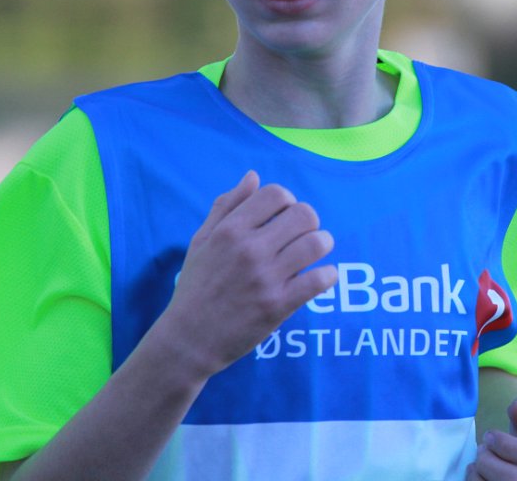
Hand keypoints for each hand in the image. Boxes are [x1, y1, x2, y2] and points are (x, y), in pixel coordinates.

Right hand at [157, 171, 336, 380]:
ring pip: (316, 244)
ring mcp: (265, 278)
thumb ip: (226, 206)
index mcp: (230, 230)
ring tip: (316, 252)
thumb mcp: (201, 241)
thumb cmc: (195, 287)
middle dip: (310, 221)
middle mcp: (249, 249)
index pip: (276, 194)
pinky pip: (319, 280)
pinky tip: (322, 277)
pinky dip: (328, 275)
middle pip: (304, 214)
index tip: (284, 215)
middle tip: (303, 234)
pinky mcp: (278, 305)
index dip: (287, 201)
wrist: (188, 339)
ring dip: (322, 244)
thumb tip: (253, 176)